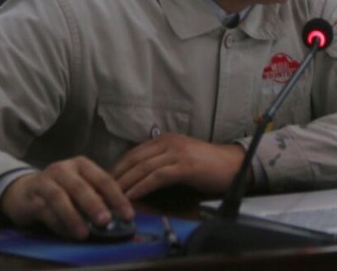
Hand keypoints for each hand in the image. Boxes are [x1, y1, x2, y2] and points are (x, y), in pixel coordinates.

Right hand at [0, 157, 133, 239]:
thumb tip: (118, 219)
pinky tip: (68, 234)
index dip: (117, 198)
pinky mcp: (31, 196)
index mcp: (82, 165)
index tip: (128, 216)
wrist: (24, 191)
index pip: (103, 179)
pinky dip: (57, 223)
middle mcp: (64, 169)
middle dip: (94, 204)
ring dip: (73, 216)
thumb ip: (97, 198)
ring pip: (59, 197)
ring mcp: (46, 180)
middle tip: (106, 221)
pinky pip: (45, 210)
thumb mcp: (80, 188)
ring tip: (84, 233)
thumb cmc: (61, 190)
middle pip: (81, 186)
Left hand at [110, 132, 244, 199]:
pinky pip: (156, 177)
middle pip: (134, 159)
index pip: (133, 152)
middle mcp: (168, 142)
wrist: (233, 164)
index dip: (118, 167)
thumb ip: (161, 162)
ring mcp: (176, 153)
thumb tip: (139, 177)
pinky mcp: (184, 166)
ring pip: (142, 167)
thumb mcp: (180, 158)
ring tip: (112, 196)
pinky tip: (131, 196)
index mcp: (164, 139)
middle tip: (102, 191)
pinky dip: (141, 187)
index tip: (105, 182)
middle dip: (117, 176)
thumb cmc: (207, 165)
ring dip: (125, 183)